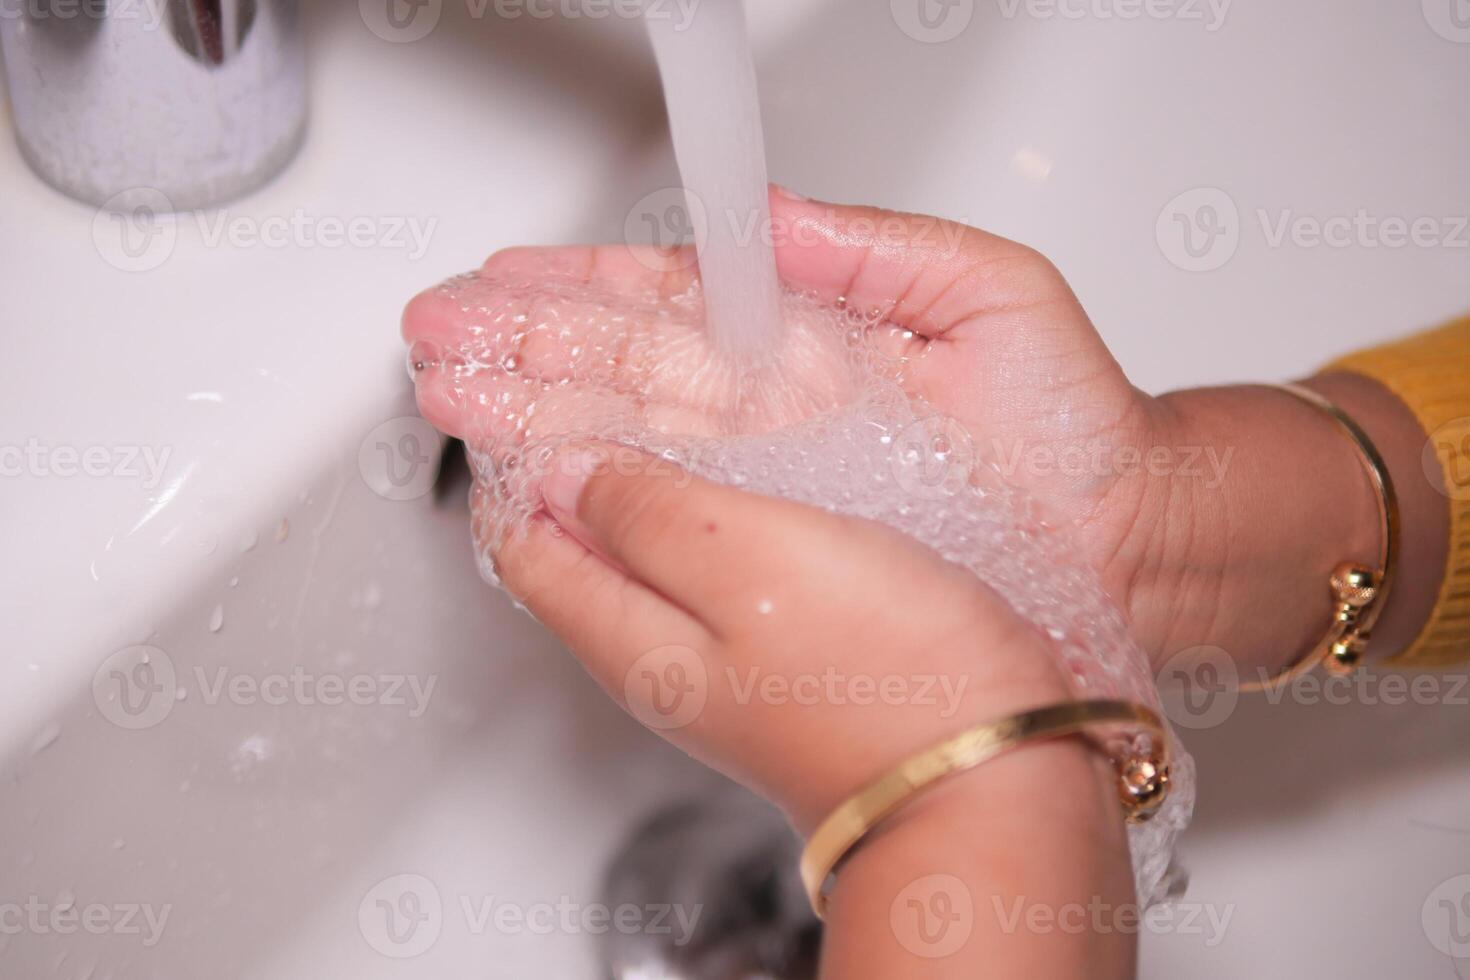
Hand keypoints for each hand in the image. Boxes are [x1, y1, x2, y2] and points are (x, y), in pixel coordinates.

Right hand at [403, 188, 1441, 685]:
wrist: (1127, 535)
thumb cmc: (1074, 419)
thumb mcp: (988, 291)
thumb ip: (875, 247)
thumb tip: (772, 211)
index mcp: (810, 336)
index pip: (672, 301)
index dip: (580, 285)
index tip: (501, 277)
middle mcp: (773, 407)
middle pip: (622, 369)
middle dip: (521, 348)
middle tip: (433, 339)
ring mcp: (769, 478)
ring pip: (623, 439)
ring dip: (528, 417)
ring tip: (447, 395)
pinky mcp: (779, 542)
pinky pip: (667, 514)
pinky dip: (589, 498)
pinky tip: (522, 481)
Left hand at [486, 441, 1076, 832]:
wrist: (993, 784)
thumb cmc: (890, 681)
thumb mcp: (749, 560)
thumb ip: (646, 512)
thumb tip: (565, 468)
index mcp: (629, 637)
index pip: (521, 541)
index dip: (514, 457)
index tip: (527, 388)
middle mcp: (662, 662)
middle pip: (575, 554)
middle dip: (566, 467)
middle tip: (578, 384)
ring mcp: (726, 668)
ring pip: (647, 561)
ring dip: (638, 488)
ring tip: (657, 414)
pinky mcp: (789, 661)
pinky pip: (718, 576)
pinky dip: (710, 517)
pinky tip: (750, 481)